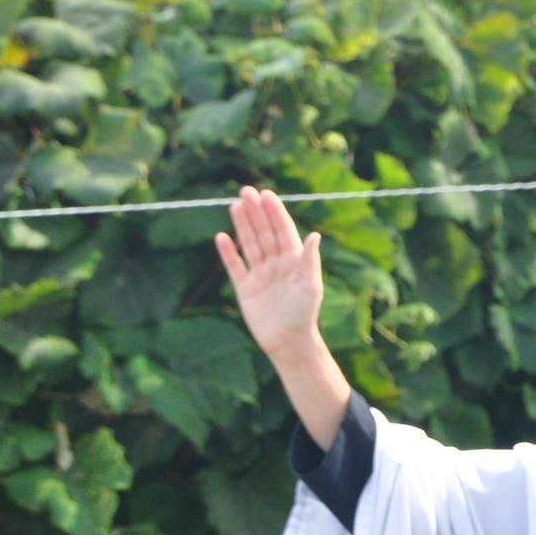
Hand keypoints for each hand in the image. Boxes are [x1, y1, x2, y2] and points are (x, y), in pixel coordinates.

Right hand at [216, 186, 323, 361]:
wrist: (288, 342)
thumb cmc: (304, 314)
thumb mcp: (310, 286)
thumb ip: (310, 260)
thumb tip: (313, 235)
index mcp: (293, 260)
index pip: (282, 230)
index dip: (274, 212)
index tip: (265, 194)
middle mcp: (276, 263)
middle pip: (264, 232)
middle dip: (256, 212)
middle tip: (245, 191)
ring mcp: (260, 274)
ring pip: (249, 244)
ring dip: (243, 225)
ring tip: (235, 206)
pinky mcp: (245, 288)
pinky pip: (235, 266)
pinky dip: (228, 252)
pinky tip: (222, 237)